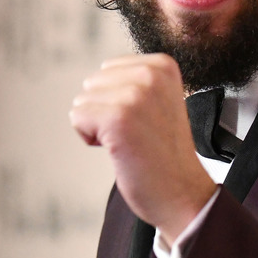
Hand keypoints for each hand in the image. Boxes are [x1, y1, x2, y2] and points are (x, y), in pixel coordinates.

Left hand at [69, 53, 216, 241]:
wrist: (181, 191)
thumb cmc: (165, 152)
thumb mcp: (159, 99)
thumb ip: (134, 80)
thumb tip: (95, 78)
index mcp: (163, 66)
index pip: (108, 69)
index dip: (116, 98)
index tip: (144, 119)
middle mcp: (151, 75)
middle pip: (93, 83)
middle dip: (104, 110)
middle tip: (136, 132)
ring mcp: (134, 95)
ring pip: (82, 101)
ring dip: (98, 125)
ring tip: (129, 141)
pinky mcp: (117, 118)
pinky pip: (77, 118)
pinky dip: (89, 138)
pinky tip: (118, 149)